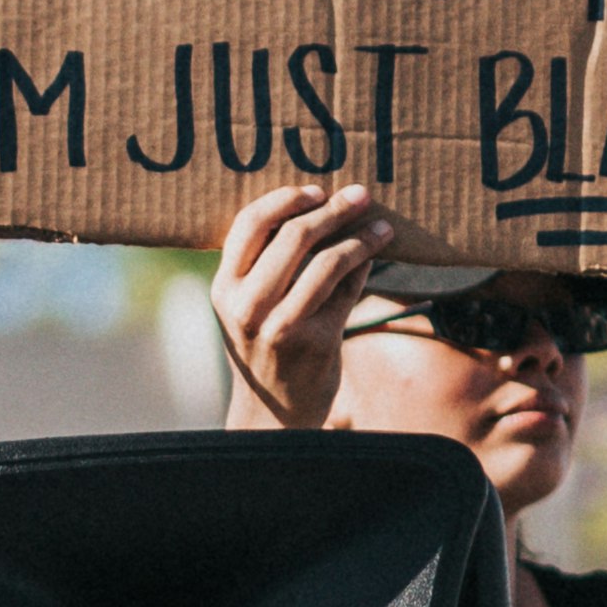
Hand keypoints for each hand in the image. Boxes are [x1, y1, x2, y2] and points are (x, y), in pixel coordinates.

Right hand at [209, 176, 399, 430]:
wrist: (271, 415)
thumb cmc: (262, 348)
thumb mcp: (247, 308)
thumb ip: (265, 264)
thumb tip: (318, 207)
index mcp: (224, 289)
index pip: (250, 224)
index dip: (286, 199)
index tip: (316, 191)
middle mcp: (248, 306)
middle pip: (293, 236)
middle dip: (333, 210)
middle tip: (359, 196)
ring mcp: (282, 325)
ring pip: (328, 261)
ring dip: (360, 237)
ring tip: (382, 227)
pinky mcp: (317, 342)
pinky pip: (348, 290)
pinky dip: (364, 267)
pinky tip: (374, 256)